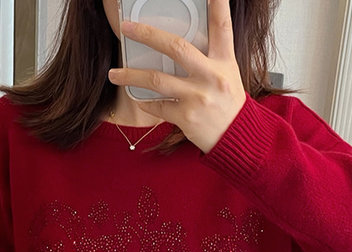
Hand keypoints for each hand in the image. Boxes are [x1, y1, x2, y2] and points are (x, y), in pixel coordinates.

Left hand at [108, 0, 245, 153]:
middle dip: (148, 35)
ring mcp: (198, 97)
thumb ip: (209, 55)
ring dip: (131, 76)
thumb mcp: (227, 72)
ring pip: (157, 80)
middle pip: (176, 48)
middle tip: (127, 28)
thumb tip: (180, 41)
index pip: (222, 27)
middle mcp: (211, 76)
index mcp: (224, 61)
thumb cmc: (228, 103)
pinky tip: (140, 99)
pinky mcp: (186, 117)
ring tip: (114, 74)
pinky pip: (158, 106)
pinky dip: (146, 102)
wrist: (236, 137)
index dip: (218, 5)